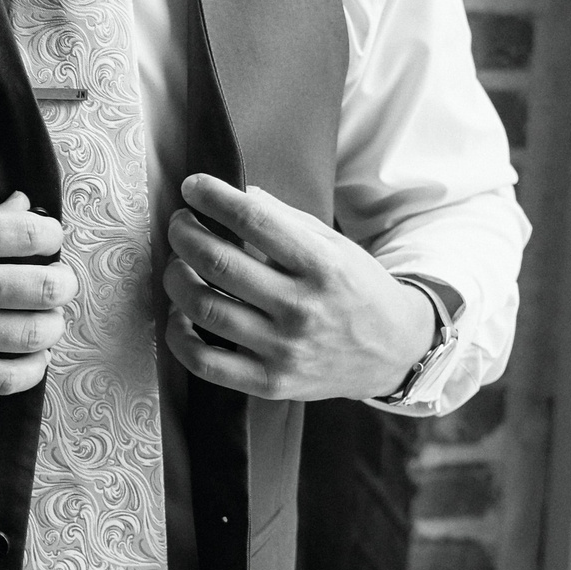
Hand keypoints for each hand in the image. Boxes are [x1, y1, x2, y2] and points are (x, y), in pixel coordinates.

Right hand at [0, 193, 73, 395]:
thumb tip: (18, 207)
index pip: (31, 232)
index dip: (50, 236)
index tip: (47, 242)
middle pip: (44, 286)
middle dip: (62, 284)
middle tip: (58, 284)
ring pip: (32, 334)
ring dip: (51, 326)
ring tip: (46, 320)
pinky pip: (2, 377)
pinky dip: (29, 369)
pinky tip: (31, 360)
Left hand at [160, 175, 432, 401]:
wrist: (394, 350)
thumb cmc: (356, 288)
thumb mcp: (332, 244)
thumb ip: (282, 218)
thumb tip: (232, 194)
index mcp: (321, 265)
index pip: (253, 221)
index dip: (213, 197)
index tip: (193, 186)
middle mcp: (302, 308)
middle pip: (218, 263)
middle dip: (184, 233)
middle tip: (180, 223)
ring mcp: (285, 350)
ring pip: (204, 308)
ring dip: (176, 277)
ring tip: (178, 263)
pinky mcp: (271, 382)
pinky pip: (205, 362)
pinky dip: (178, 335)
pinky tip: (180, 314)